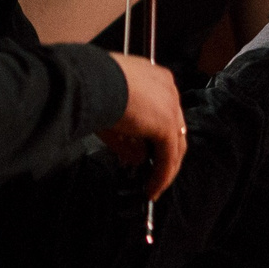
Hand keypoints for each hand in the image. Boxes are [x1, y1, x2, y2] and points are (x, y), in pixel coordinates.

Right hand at [102, 53, 186, 199]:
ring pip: (176, 144)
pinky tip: (152, 189)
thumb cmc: (92, 86)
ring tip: (154, 186)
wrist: (93, 80)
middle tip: (155, 172)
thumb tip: (138, 158)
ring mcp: (170, 107)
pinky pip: (168, 158)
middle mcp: (168, 89)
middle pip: (174, 128)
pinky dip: (162, 176)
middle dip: (165, 152)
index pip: (164, 110)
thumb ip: (127, 136)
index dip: (158, 132)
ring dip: (165, 168)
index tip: (149, 150)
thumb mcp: (110, 111)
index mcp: (156, 78)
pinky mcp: (166, 126)